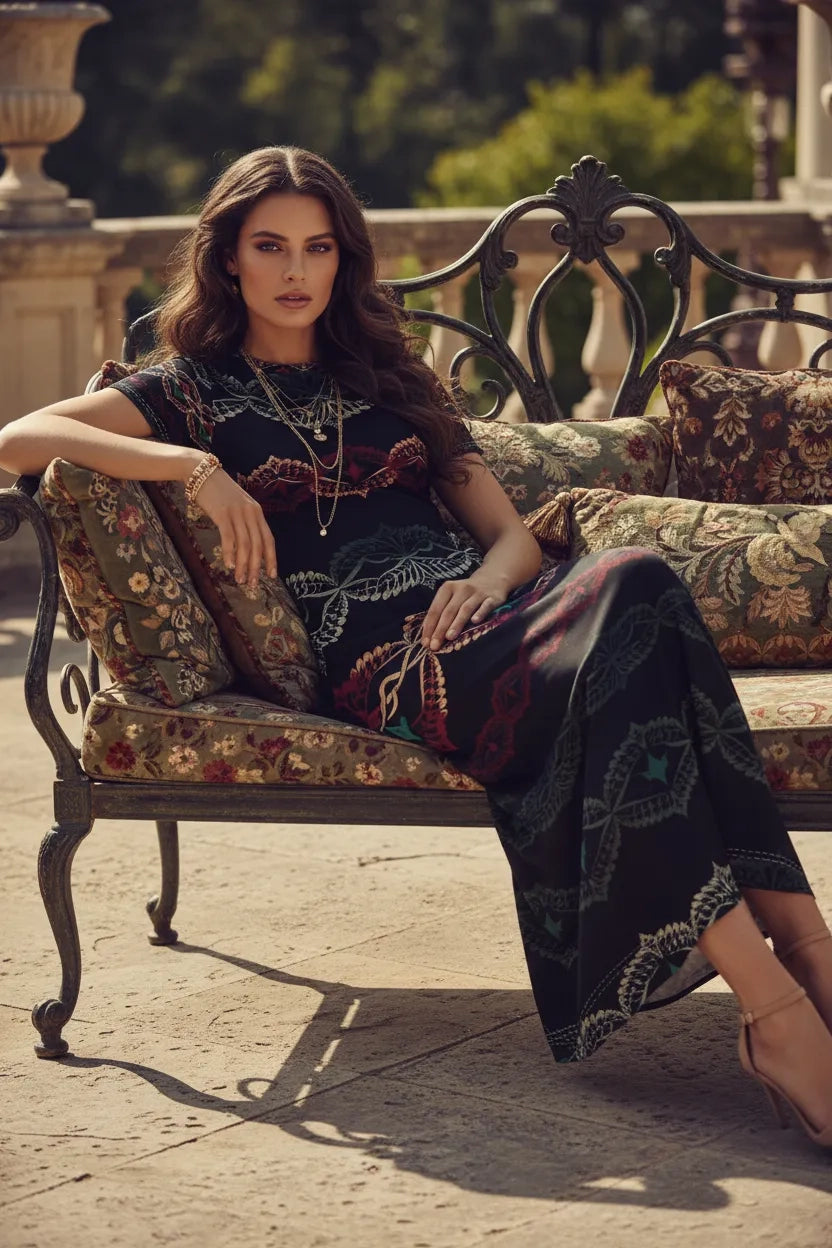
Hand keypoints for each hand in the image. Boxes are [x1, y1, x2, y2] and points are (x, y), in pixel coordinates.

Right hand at [191, 466, 277, 586]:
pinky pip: (229, 537)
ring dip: (243, 564)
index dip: (271, 559)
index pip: (269, 539)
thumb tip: (247, 547)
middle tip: (252, 584)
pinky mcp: (222, 513)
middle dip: (256, 567)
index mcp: (257, 512)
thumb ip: (244, 522)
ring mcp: (237, 512)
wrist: (201, 472)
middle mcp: (251, 512)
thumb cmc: (218, 493)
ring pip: (245, 544)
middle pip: (258, 545)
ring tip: (239, 579)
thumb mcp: (237, 506)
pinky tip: (229, 565)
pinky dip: (230, 553)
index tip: (272, 575)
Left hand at [421, 572, 507, 650]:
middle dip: (440, 629)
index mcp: (447, 588)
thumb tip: (429, 635)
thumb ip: (441, 612)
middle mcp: (461, 589)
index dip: (429, 626)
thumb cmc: (466, 594)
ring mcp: (477, 593)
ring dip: (456, 623)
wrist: (492, 580)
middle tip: (434, 645)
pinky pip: (485, 606)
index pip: (435, 609)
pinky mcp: (492, 598)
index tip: (425, 643)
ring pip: (465, 609)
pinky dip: (480, 613)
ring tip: (449, 637)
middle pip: (449, 611)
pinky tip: (475, 621)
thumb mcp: (452, 597)